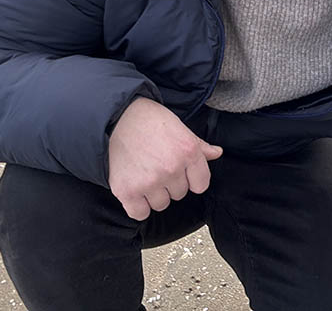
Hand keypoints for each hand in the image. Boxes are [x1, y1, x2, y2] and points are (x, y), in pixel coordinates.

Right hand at [108, 97, 222, 220]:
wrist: (113, 117)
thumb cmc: (147, 119)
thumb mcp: (178, 127)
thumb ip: (199, 145)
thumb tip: (217, 153)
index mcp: (188, 151)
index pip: (201, 184)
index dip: (190, 178)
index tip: (179, 170)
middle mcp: (172, 169)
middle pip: (180, 194)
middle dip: (170, 183)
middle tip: (155, 164)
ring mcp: (150, 182)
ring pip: (161, 204)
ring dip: (153, 194)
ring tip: (143, 172)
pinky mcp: (128, 191)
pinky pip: (140, 213)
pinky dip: (137, 205)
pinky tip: (133, 187)